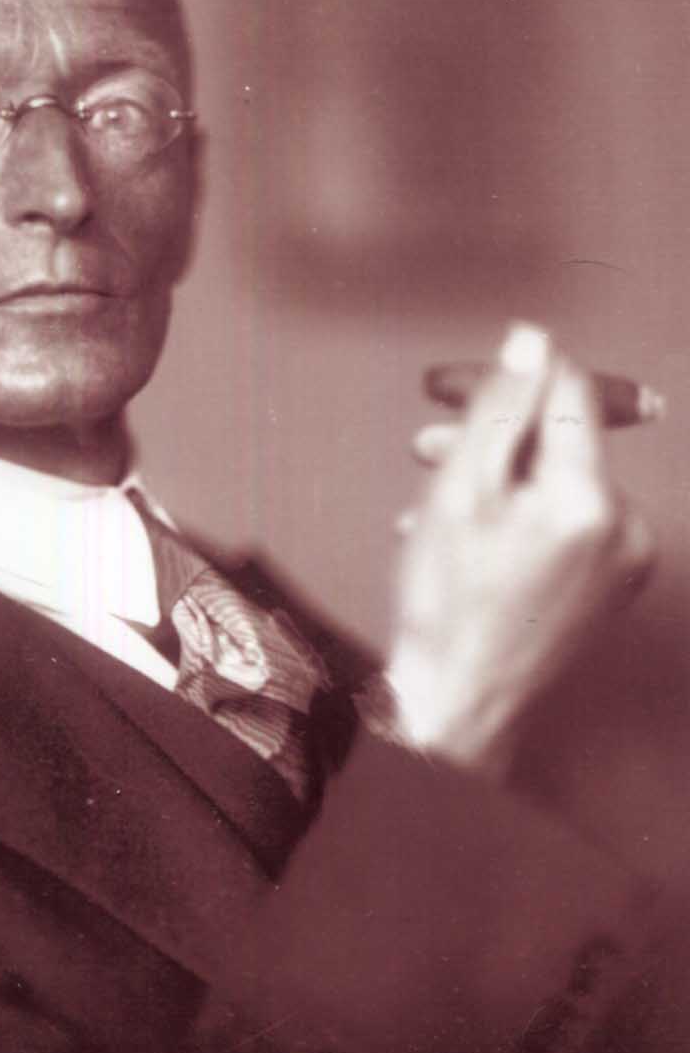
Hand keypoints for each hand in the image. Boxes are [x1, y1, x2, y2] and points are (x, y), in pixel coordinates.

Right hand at [386, 324, 653, 774]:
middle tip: (428, 440)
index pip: (568, 391)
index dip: (508, 376)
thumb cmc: (448, 610)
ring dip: (499, 475)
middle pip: (562, 439)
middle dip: (494, 432)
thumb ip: (500, 410)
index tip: (450, 387)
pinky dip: (519, 514)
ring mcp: (624, 562)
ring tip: (435, 492)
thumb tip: (532, 342)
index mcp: (590, 499)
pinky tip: (468, 531)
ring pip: (558, 482)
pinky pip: (566, 522)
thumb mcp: (459, 493)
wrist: (459, 710)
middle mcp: (626, 528)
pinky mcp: (611, 586)